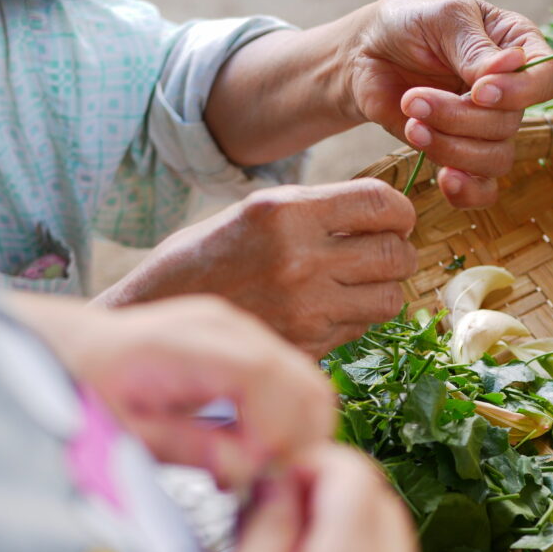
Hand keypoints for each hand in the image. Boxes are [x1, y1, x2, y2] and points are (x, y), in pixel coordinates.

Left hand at [9, 293, 334, 487]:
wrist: (70, 349)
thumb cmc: (84, 390)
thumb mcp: (125, 432)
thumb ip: (189, 449)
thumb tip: (248, 471)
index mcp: (188, 343)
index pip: (266, 379)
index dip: (276, 433)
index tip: (257, 475)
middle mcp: (227, 326)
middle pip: (304, 383)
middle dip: (297, 442)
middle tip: (262, 484)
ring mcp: (242, 330)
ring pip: (309, 386)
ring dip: (298, 435)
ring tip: (254, 470)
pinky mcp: (248, 343)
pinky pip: (293, 384)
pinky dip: (289, 422)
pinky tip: (251, 450)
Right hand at [95, 179, 417, 358]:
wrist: (153, 318)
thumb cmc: (204, 258)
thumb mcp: (255, 212)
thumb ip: (315, 210)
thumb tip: (379, 213)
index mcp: (286, 213)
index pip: (382, 204)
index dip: (400, 212)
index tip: (396, 219)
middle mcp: (300, 260)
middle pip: (395, 255)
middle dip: (400, 252)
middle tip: (386, 252)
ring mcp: (305, 309)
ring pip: (389, 299)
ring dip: (385, 289)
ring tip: (362, 282)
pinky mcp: (306, 347)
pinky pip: (360, 329)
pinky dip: (357, 318)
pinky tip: (331, 308)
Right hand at [195, 445, 424, 551]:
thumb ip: (265, 525)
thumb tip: (281, 475)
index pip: (354, 473)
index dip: (311, 459)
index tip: (270, 476)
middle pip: (378, 496)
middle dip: (330, 487)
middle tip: (274, 511)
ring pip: (388, 528)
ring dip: (345, 518)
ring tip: (287, 549)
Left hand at [348, 0, 552, 207]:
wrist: (366, 56)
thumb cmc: (408, 23)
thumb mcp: (441, 17)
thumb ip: (475, 47)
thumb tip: (512, 65)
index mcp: (518, 47)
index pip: (548, 78)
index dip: (520, 92)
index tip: (478, 90)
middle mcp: (511, 93)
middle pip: (511, 124)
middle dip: (460, 117)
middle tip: (414, 98)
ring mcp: (486, 128)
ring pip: (496, 159)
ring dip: (451, 147)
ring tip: (412, 124)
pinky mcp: (461, 155)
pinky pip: (482, 190)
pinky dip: (466, 191)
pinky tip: (443, 178)